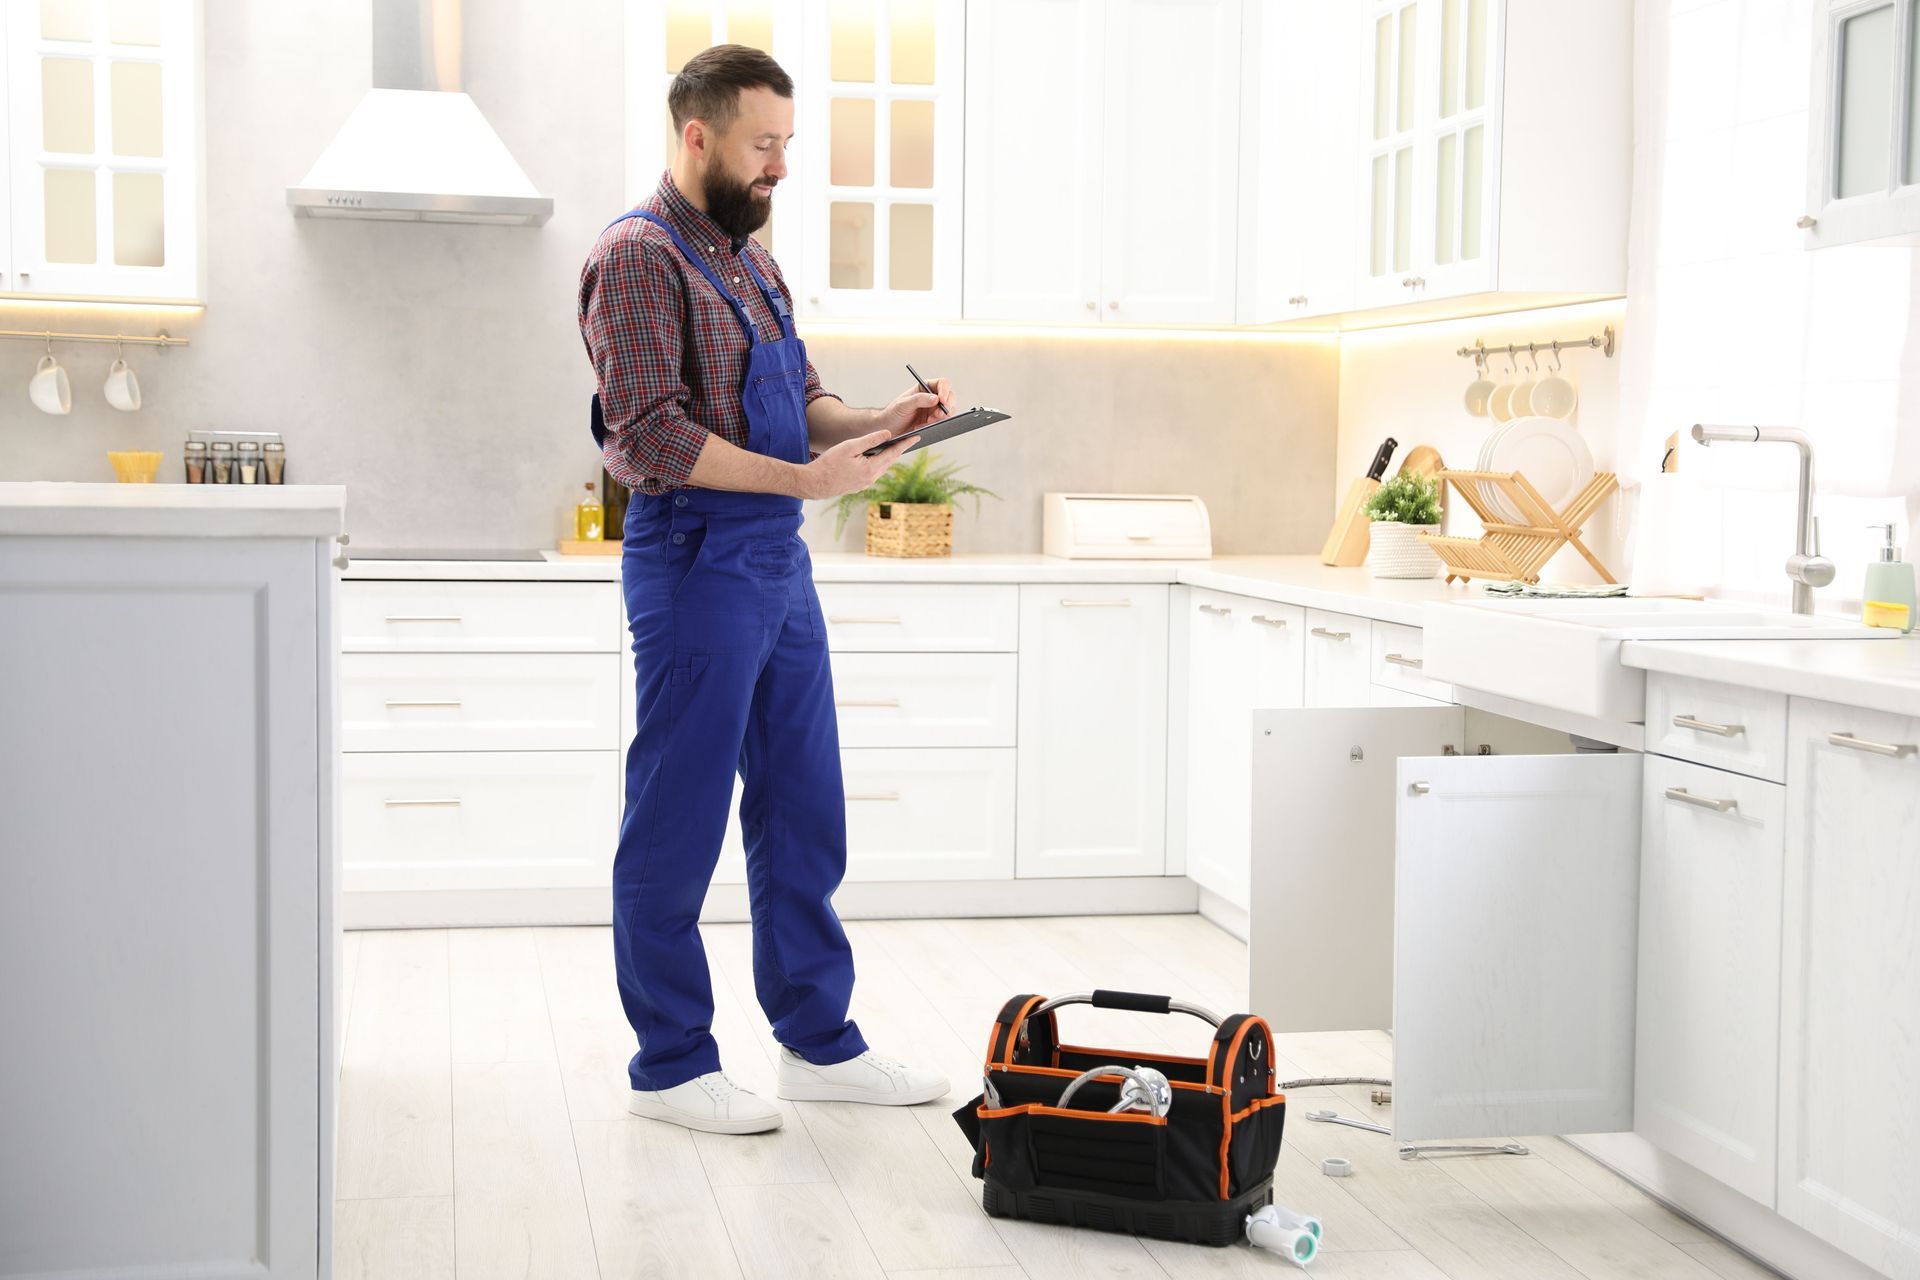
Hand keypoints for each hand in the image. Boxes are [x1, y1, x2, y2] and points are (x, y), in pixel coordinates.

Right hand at [799, 429, 919, 500]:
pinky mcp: (859, 486)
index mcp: (870, 469)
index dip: (905, 444)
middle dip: (899, 450)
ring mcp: (865, 484)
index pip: (893, 453)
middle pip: (889, 462)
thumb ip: (870, 440)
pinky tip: (876, 458)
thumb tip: (888, 434)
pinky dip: (878, 464)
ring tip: (895, 447)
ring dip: (888, 457)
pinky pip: (873, 473)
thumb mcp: (849, 447)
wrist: (814, 483)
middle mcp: (871, 479)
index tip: (917, 437)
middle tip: (910, 440)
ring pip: (881, 468)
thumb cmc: (829, 463)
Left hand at [873, 377, 955, 436]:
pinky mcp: (934, 422)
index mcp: (925, 388)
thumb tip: (936, 398)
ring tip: (929, 422)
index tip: (942, 400)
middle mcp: (932, 397)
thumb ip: (918, 400)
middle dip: (947, 406)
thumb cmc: (893, 413)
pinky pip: (943, 422)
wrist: (889, 429)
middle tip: (938, 414)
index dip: (945, 390)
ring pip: (949, 411)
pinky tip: (925, 426)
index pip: (942, 383)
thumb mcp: (903, 405)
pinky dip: (937, 425)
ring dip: (942, 417)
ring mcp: (934, 410)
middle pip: (950, 397)